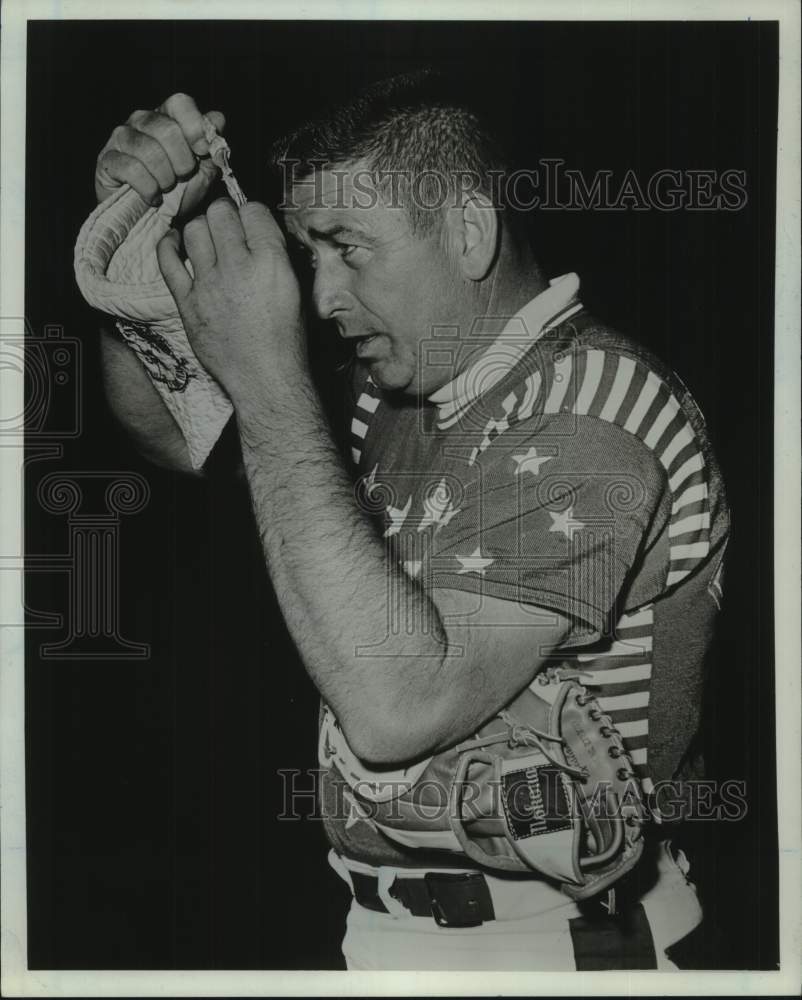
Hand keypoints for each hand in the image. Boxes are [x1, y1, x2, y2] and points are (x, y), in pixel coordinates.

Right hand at [95, 92, 225, 216]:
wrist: (154, 220)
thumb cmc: (179, 194)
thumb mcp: (203, 172)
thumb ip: (211, 146)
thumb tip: (217, 119)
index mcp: (167, 118)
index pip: (180, 103)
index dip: (194, 126)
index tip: (202, 151)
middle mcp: (142, 120)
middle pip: (167, 129)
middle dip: (182, 161)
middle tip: (182, 177)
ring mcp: (121, 137)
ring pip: (149, 150)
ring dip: (165, 177)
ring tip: (167, 189)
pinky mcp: (107, 159)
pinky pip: (131, 169)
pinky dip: (148, 188)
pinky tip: (153, 197)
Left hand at [156, 198, 303, 401]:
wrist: (266, 379)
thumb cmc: (286, 341)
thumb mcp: (297, 291)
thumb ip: (279, 258)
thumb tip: (262, 235)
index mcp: (272, 263)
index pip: (253, 210)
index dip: (252, 214)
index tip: (251, 224)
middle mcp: (239, 267)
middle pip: (220, 212)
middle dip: (225, 214)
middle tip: (228, 227)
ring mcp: (209, 284)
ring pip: (193, 229)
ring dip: (201, 229)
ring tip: (208, 240)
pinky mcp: (187, 302)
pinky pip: (167, 260)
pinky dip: (168, 246)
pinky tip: (175, 244)